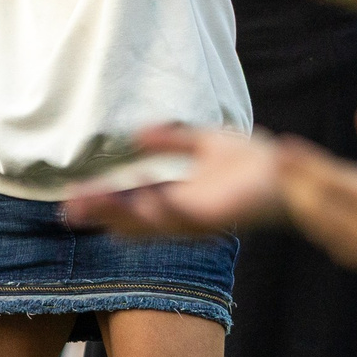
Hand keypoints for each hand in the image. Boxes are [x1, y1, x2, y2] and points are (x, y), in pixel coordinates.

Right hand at [61, 125, 287, 235]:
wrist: (287, 170)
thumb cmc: (251, 161)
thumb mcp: (203, 142)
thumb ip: (171, 140)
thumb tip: (135, 135)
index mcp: (175, 198)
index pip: (130, 202)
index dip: (102, 200)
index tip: (72, 196)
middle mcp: (181, 214)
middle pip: (131, 219)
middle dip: (102, 213)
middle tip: (70, 209)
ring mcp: (196, 219)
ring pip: (148, 222)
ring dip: (120, 213)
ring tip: (92, 203)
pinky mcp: (214, 218)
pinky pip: (181, 215)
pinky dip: (160, 204)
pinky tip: (141, 189)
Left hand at [273, 101, 356, 297]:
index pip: (327, 181)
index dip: (302, 162)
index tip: (281, 145)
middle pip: (314, 206)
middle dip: (292, 182)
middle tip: (274, 159)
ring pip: (319, 226)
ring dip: (300, 202)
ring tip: (286, 179)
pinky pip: (333, 240)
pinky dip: (318, 221)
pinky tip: (312, 206)